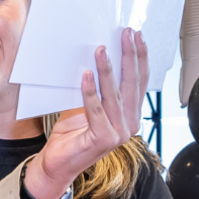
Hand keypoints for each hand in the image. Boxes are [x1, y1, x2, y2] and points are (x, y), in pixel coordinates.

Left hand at [26, 29, 148, 198]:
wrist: (58, 164)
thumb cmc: (72, 134)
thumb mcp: (87, 105)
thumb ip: (97, 88)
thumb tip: (98, 56)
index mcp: (130, 115)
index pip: (140, 82)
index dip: (140, 58)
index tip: (137, 37)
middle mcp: (129, 124)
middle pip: (132, 84)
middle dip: (130, 56)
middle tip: (126, 34)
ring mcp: (118, 133)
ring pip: (114, 95)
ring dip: (108, 70)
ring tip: (101, 49)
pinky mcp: (102, 139)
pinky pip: (95, 110)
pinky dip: (90, 92)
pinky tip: (86, 75)